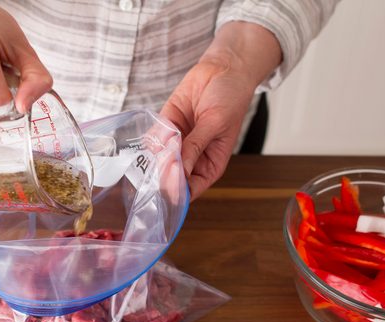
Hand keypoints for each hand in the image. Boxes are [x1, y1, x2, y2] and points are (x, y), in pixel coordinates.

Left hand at [161, 22, 281, 199]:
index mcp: (210, 165)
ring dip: (157, 153)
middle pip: (171, 176)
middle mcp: (192, 158)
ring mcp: (178, 142)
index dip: (178, 190)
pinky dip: (153, 137)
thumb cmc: (230, 98)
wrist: (223, 68)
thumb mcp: (215, 124)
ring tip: (166, 140)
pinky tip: (161, 130)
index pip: (190, 189)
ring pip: (159, 158)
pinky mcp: (167, 126)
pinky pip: (154, 138)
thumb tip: (179, 170)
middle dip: (163, 171)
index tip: (169, 182)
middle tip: (163, 160)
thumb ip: (195, 146)